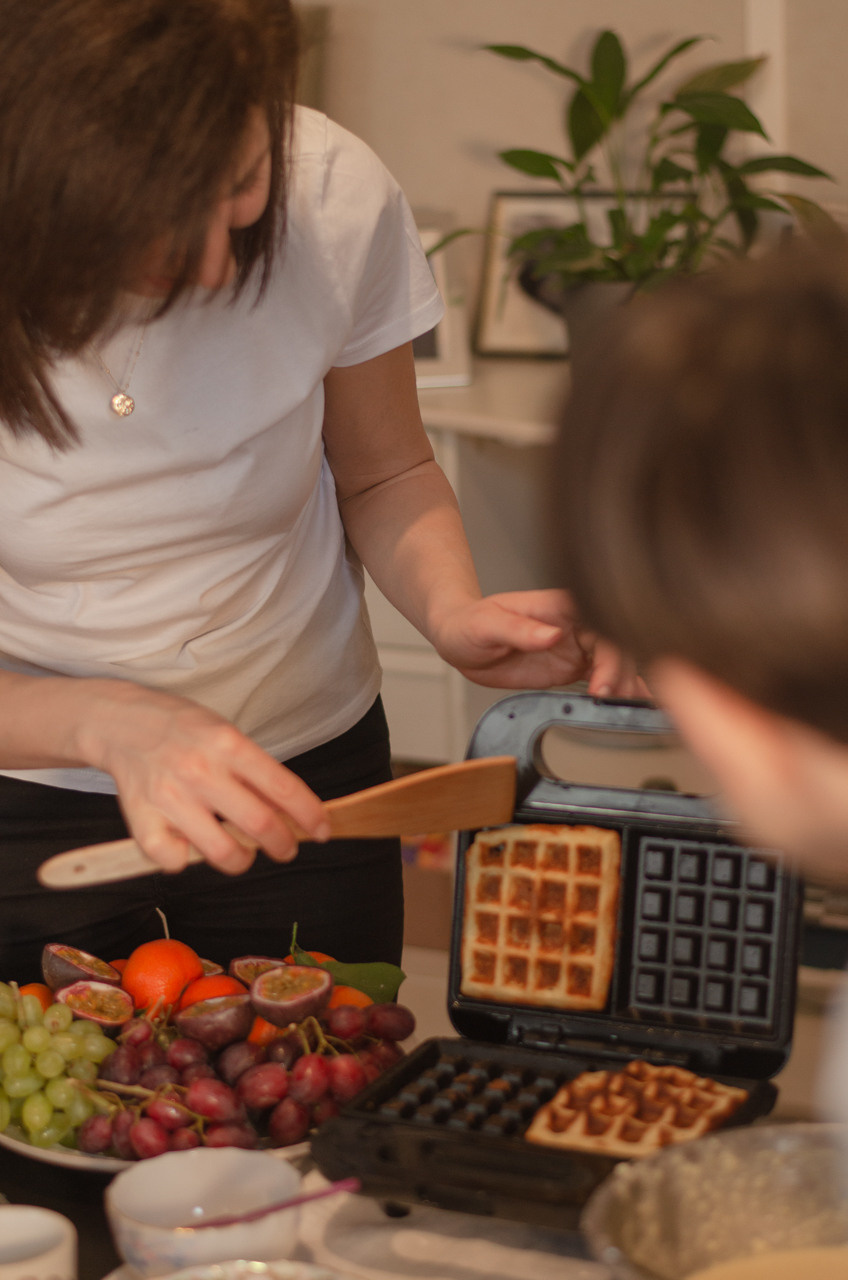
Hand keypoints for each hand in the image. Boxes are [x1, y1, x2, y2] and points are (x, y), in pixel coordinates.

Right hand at [81, 682, 329, 873]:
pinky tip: (190, 844)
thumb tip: (294, 812)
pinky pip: (175, 862)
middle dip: (284, 845)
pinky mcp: (141, 819)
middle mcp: (199, 770)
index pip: (283, 787)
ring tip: (242, 852)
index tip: (323, 829)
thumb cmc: (183, 729)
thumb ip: (256, 772)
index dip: (310, 814)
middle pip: (259, 824)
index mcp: (228, 744)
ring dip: (242, 860)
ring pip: (221, 852)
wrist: (120, 722)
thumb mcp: (226, 735)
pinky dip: (187, 861)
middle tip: (287, 848)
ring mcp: (169, 797)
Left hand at [430, 590, 648, 696]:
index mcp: (561, 606)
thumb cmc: (470, 623)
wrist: (459, 640)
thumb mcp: (488, 624)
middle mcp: (576, 624)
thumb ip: (521, 630)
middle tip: (610, 703)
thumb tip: (553, 634)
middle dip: (620, 675)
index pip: (601, 624)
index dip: (610, 654)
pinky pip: (604, 676)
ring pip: (616, 662)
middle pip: (616, 646)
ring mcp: (577, 645)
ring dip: (626, 684)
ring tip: (627, 709)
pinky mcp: (573, 666)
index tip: (602, 684)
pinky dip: (621, 689)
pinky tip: (637, 702)